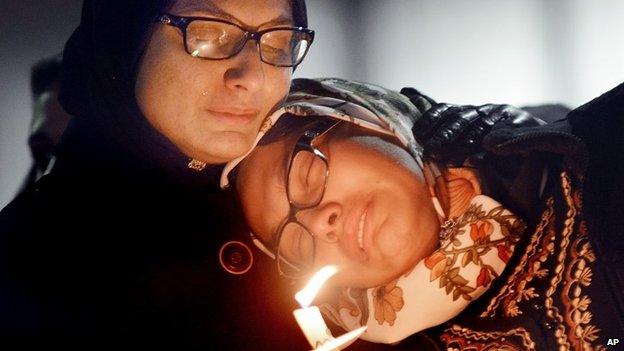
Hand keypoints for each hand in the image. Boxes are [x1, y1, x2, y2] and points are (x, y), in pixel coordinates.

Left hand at [401, 87, 544, 163]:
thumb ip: (438, 112)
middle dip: (445, 134)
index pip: (447, 109)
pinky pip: (507, 136)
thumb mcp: (464, 123)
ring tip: (449, 159)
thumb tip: (406, 89)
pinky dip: (495, 144)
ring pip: (482, 128)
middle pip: (462, 119)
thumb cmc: (492, 133)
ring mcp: (504, 117)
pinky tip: (482, 155)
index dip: (432, 119)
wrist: (536, 139)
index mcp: (469, 110)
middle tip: (431, 150)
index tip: (418, 132)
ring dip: (464, 143)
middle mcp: (485, 110)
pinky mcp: (523, 127)